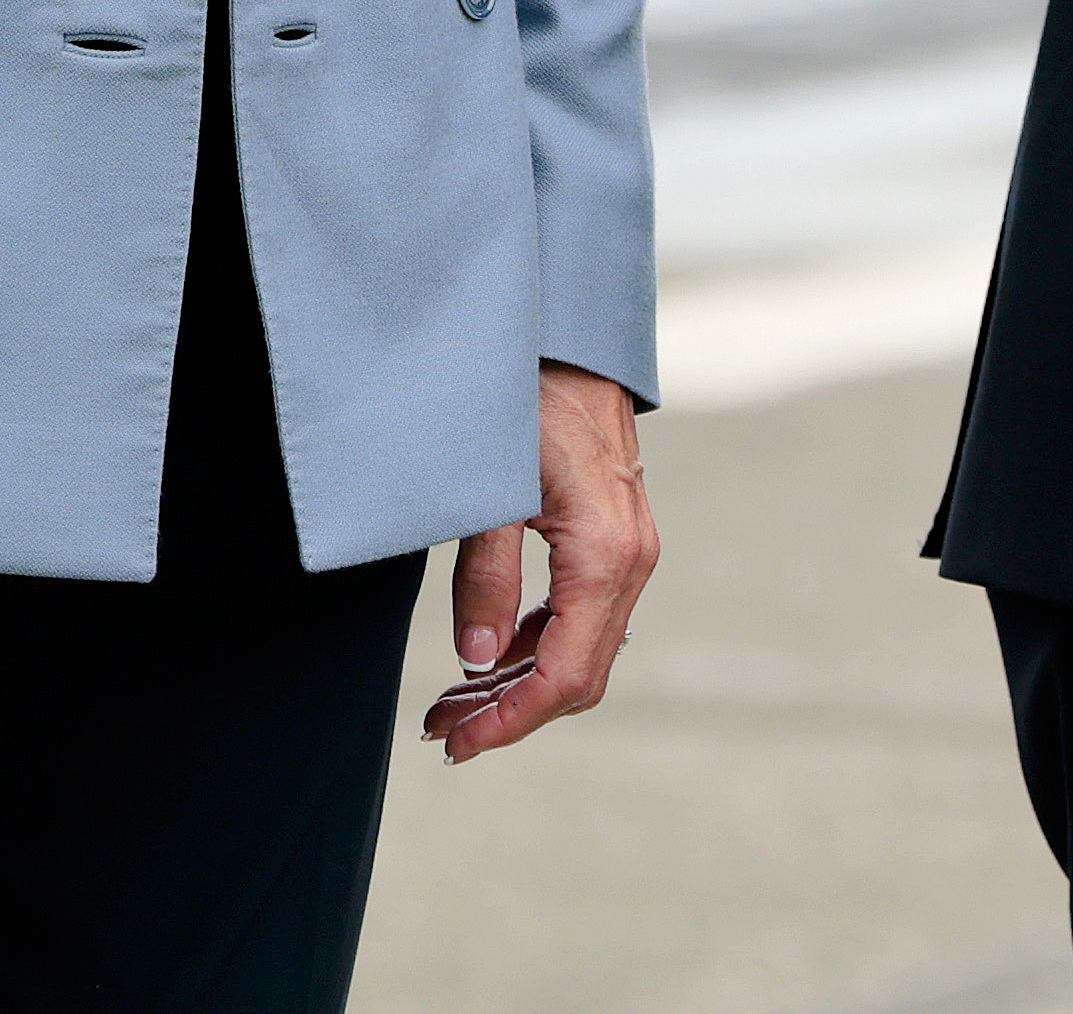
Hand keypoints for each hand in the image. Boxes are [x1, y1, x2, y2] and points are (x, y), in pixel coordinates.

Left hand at [432, 366, 655, 762]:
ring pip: (581, 646)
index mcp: (606, 557)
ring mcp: (627, 546)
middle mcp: (630, 559)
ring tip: (452, 700)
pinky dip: (536, 640)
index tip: (454, 744)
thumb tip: (474, 660)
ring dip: (519, 680)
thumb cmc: (522, 395)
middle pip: (577, 674)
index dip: (508, 721)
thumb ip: (486, 575)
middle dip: (509, 711)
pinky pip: (581, 610)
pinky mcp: (611, 532)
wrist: (562, 328)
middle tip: (441, 730)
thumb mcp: (491, 486)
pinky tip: (488, 645)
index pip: (562, 676)